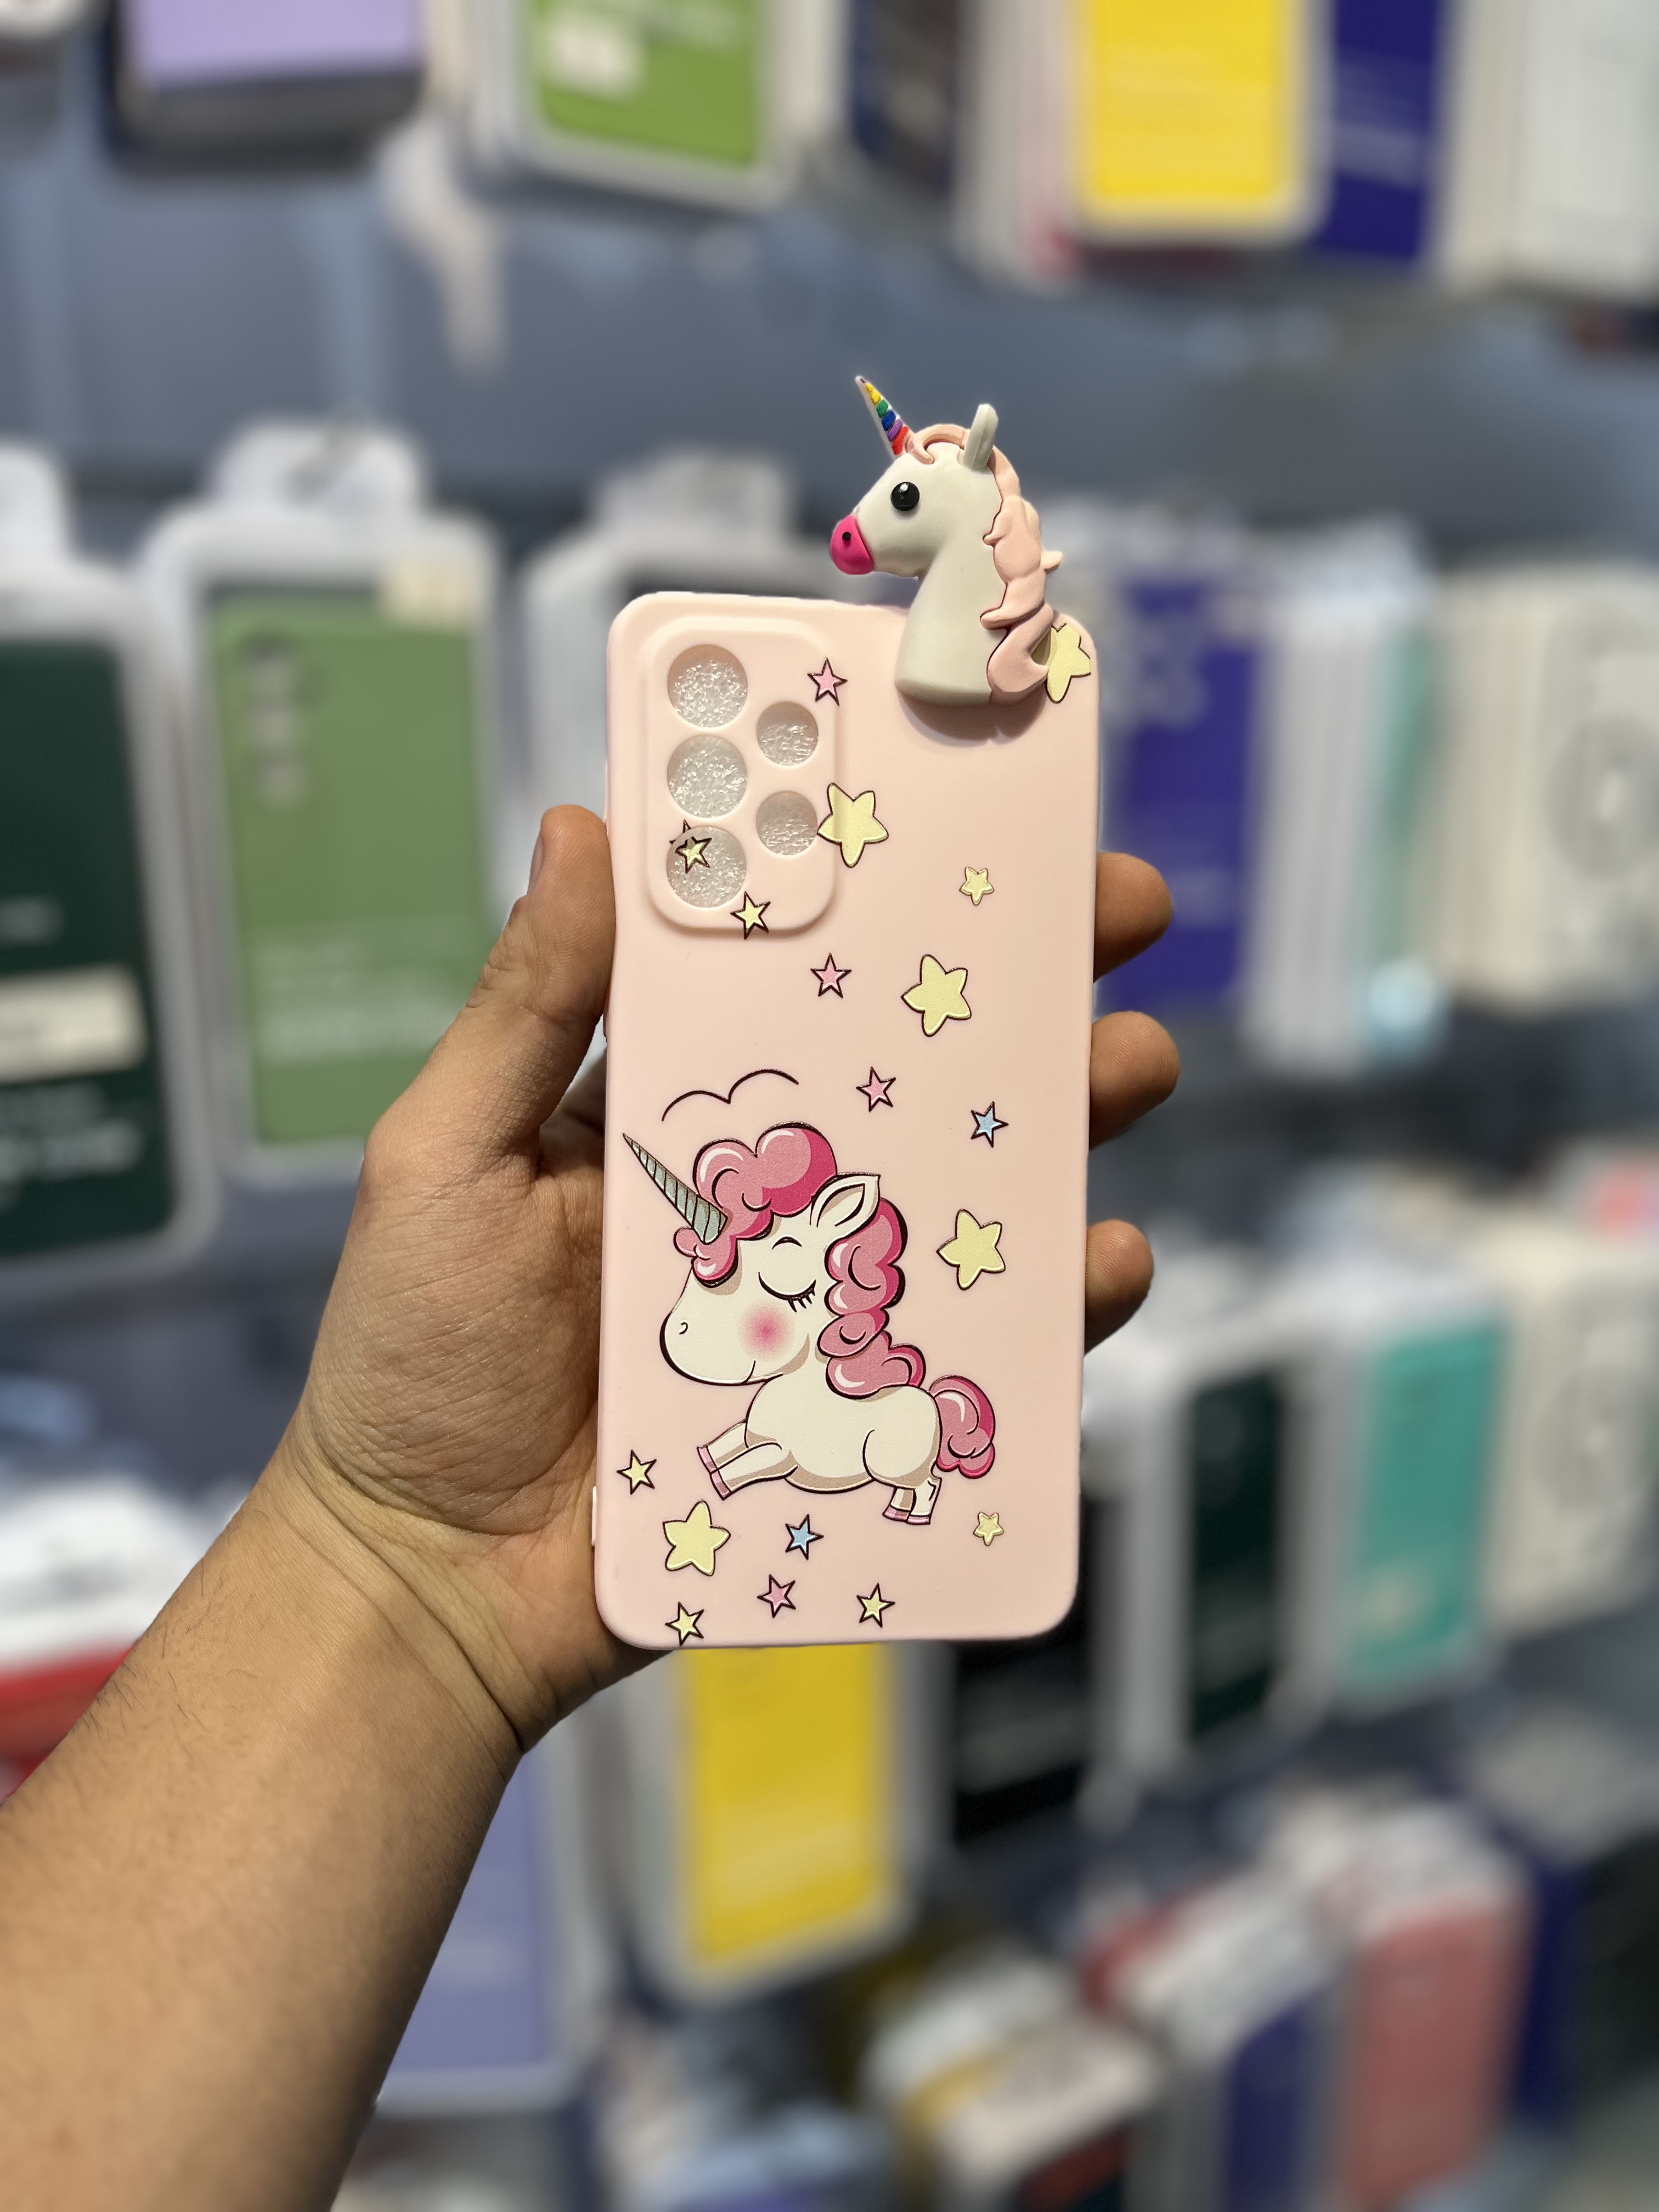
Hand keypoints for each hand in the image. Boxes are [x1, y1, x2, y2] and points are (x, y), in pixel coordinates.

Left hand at [267, 811, 1178, 1748]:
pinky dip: (1051, 1305)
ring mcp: (821, 1298)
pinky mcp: (853, 1406)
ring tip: (1129, 1063)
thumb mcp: (443, 1157)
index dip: (885, 894)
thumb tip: (586, 827)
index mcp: (674, 1112)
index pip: (799, 976)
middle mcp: (765, 1193)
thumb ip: (524, 1007)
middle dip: (1021, 986)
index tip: (970, 814)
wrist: (432, 1577)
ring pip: (972, 1191)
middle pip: (917, 1068)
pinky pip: (975, 1345)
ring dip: (1066, 1118)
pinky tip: (1099, 1258)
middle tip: (1113, 915)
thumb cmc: (414, 1359)